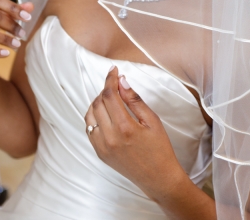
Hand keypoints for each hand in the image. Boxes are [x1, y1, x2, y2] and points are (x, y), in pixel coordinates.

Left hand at [85, 66, 183, 201]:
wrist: (158, 178)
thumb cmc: (160, 149)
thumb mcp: (152, 121)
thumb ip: (135, 99)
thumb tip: (122, 81)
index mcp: (125, 127)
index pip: (110, 95)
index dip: (110, 79)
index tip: (113, 70)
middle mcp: (110, 137)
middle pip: (98, 103)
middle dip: (105, 89)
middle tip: (115, 85)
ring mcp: (102, 147)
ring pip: (90, 115)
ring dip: (97, 102)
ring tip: (110, 98)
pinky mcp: (99, 153)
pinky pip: (90, 129)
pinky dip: (94, 117)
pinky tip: (105, 113)